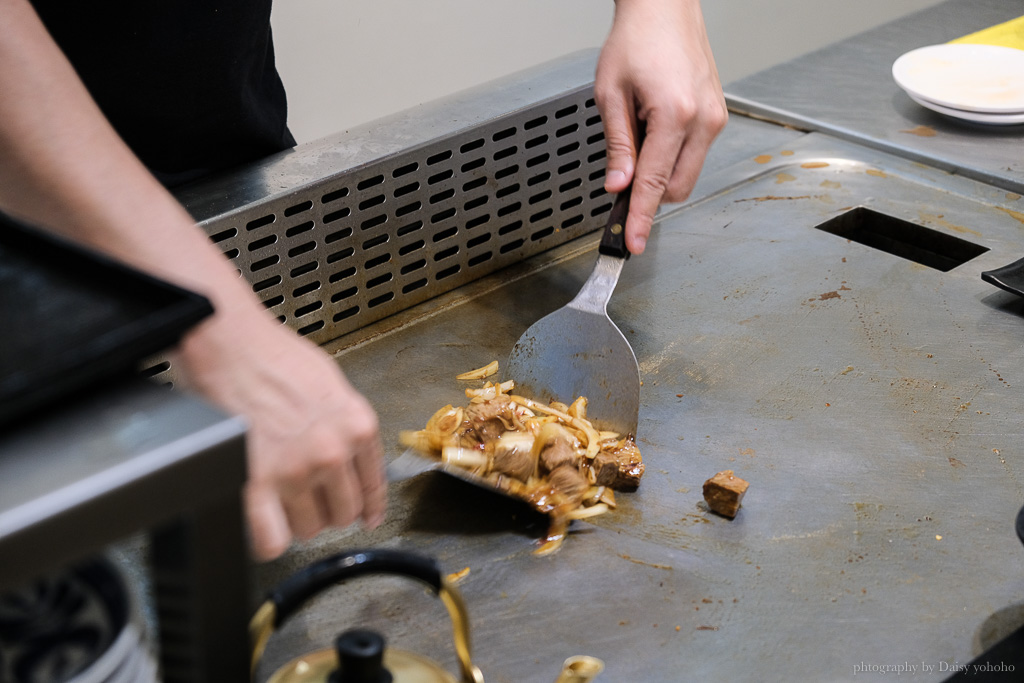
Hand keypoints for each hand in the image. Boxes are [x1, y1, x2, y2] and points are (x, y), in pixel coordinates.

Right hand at [175, 306, 386, 560]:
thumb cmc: (272, 354)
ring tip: (282, 503)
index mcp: (356, 426)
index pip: (373, 486)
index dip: (369, 507)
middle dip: (327, 511)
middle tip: (310, 500)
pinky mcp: (255, 482)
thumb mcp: (330, 384)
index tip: (367, 517)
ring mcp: (294, 470)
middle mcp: (331, 451)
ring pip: (308, 529)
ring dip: (295, 522)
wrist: (229, 341)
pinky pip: (271, 538)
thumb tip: (349, 454)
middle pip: (343, 514)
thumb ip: (345, 424)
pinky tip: (263, 526)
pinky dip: (267, 539)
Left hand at [595, 0, 727, 253]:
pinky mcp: (717, 116)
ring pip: (686, 175)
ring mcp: (715, 119)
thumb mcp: (611, 94)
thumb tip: (617, 185)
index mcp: (674, 115)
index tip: (633, 243)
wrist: (664, 9)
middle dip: (649, 192)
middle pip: (676, 188)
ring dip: (661, 172)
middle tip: (622, 170)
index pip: (654, 183)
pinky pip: (694, 154)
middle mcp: (703, 120)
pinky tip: (656, 128)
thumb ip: (617, 146)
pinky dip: (672, 156)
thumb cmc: (636, 40)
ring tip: (640, 132)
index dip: (641, 218)